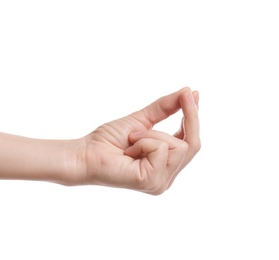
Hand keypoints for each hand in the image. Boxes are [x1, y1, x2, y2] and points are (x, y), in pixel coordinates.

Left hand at [78, 87, 199, 194]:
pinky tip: (129, 150)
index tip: (192, 94)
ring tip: (132, 141)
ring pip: (179, 146)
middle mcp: (166, 177)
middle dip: (187, 119)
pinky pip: (161, 149)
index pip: (191, 143)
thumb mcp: (142, 119)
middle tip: (183, 97)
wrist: (84, 153)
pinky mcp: (152, 182)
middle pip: (193, 145)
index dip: (194, 118)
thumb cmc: (108, 140)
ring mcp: (160, 183)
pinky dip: (144, 142)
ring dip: (151, 135)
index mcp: (165, 165)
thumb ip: (165, 108)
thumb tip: (189, 92)